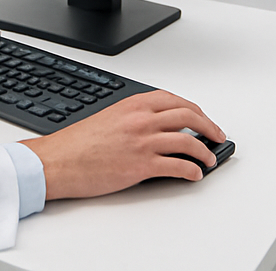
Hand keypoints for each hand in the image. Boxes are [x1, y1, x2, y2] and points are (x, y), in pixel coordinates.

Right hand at [19, 90, 225, 197]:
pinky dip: (192, 171)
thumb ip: (135, 117)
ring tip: (209, 159)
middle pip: (189, 116)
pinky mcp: (141, 165)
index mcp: (134, 104)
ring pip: (188, 141)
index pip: (176, 101)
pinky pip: (177, 166)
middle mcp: (142, 119)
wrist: (58, 161)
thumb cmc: (77, 143)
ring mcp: (143, 141)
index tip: (203, 119)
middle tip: (216, 135)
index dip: (196, 111)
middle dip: (208, 126)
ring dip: (205, 151)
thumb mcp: (109, 117)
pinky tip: (194, 175)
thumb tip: (158, 127)